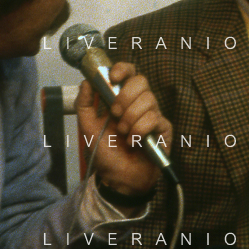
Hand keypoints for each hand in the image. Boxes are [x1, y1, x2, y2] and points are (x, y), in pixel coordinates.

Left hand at [75, 64, 171, 196]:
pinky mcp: (164, 129)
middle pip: (141, 81)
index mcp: (123, 98)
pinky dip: (139, 131)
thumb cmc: (105, 153)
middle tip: (115, 115)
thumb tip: (86, 81)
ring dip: (130, 118)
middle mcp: (140, 103)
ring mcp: (154, 114)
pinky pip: (154, 118)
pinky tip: (134, 142)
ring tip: (123, 134)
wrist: (118, 178)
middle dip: (125, 97)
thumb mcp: (87, 127)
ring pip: (148, 100)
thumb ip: (84, 103)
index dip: (123, 69)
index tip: (112, 78)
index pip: (129, 72)